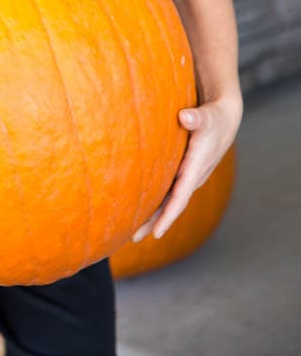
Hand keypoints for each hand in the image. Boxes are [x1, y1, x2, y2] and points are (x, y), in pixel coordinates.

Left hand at [132, 93, 241, 242]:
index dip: (168, 216)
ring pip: (167, 199)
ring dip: (151, 214)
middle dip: (153, 222)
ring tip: (131, 230)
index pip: (180, 198)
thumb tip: (186, 116)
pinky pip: (166, 189)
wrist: (224, 120)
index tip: (156, 233)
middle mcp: (191, 177)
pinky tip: (139, 206)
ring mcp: (186, 176)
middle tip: (133, 239)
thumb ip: (197, 118)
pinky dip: (154, 200)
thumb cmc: (213, 117)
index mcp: (195, 169)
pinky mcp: (181, 171)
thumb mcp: (207, 117)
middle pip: (169, 204)